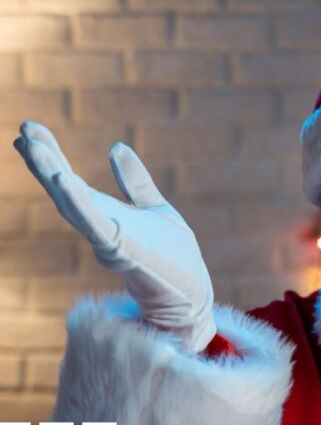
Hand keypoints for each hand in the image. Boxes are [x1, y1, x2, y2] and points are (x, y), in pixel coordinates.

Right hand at [13, 121, 216, 352]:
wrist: (191, 297)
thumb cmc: (174, 258)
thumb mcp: (155, 208)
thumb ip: (134, 182)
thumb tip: (116, 147)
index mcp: (106, 215)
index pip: (72, 181)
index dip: (51, 155)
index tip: (30, 127)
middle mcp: (100, 227)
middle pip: (64, 189)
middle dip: (43, 160)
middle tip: (24, 127)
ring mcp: (108, 240)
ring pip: (72, 204)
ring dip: (52, 174)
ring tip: (32, 144)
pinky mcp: (122, 251)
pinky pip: (96, 224)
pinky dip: (78, 203)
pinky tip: (63, 179)